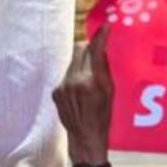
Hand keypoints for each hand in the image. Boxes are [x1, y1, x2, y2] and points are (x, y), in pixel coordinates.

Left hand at [52, 25, 113, 166]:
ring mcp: (63, 87)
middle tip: (96, 51)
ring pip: (72, 60)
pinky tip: (79, 88)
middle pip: (79, 49)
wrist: (85, 138)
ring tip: (88, 74)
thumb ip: (104, 68)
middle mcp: (75, 81)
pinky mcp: (56, 92)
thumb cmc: (103, 116)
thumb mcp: (110, 91)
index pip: (94, 50)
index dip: (100, 37)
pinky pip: (66, 74)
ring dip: (80, 61)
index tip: (105, 27)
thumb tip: (101, 48)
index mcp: (92, 81)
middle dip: (88, 47)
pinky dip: (73, 75)